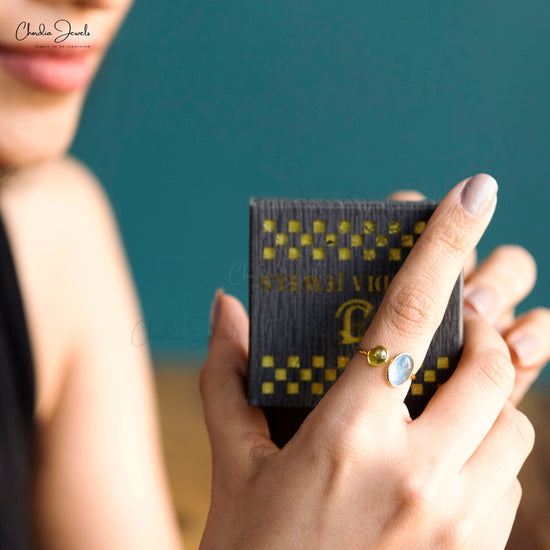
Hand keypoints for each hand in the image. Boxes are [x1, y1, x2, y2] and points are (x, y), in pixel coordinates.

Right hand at [200, 174, 532, 548]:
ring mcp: (457, 519)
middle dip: (483, 329)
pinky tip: (449, 464)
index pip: (407, 313)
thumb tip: (222, 307)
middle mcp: (416, 471)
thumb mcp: (234, 467)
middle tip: (460, 324)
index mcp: (347, 435)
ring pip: (512, 423)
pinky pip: (510, 477)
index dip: (444, 243)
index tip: (475, 191)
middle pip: (486, 362)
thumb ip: (226, 378)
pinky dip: (490, 453)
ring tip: (447, 404)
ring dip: (490, 400)